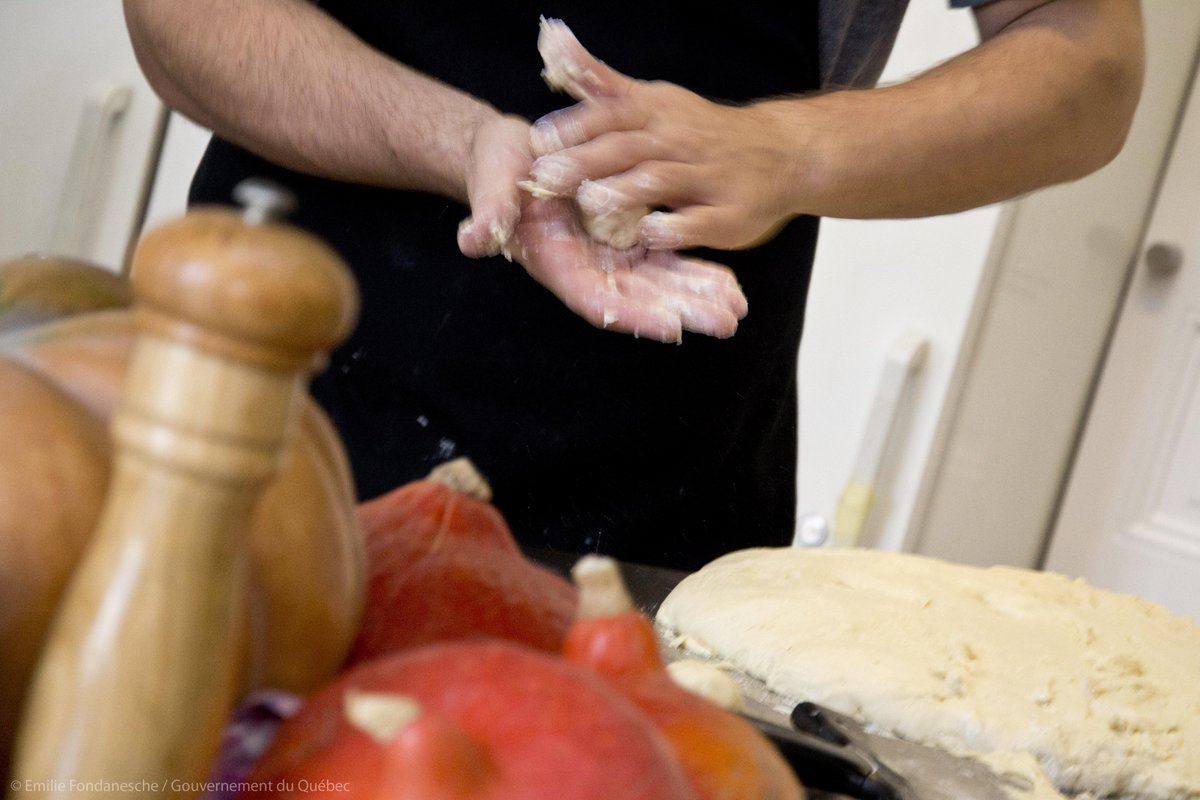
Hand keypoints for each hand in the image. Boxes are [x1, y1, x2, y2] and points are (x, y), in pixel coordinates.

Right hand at [456, 106, 747, 342]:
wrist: (515, 151)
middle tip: (724, 322)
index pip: (597, 299)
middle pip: (640, 300)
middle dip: (682, 312)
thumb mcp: (491, 185)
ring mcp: (610, 256)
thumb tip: (471, 240)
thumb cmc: (499, 169)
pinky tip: (728, 284)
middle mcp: (587, 269)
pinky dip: (695, 271)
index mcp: (556, 263)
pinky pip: (666, 259)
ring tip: (736, 309)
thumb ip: (488, 214)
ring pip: (660, 285)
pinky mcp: (627, 237)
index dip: (634, 314)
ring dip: (698, 297)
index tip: (668, 327)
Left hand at [526, 18, 801, 251]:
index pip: (610, 113)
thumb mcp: (654, 100)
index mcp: (658, 113)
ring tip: (592, 202)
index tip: (538, 139)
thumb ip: (603, 84)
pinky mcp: (729, 214)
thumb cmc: (702, 132)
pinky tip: (651, 234)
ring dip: (626, 190)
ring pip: (661, 180)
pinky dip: (676, 227)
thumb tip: (554, 41)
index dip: (574, 125)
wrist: (783, 153)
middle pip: (627, 147)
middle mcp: (681, 140)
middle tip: (546, 178)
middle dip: (586, 161)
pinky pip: (700, 222)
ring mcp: (708, 178)